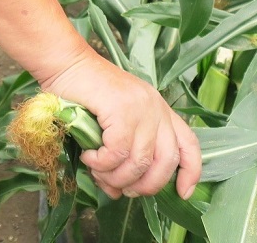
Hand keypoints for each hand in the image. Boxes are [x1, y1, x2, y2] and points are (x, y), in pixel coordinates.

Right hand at [42, 53, 200, 199]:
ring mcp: (141, 107)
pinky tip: (88, 156)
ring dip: (116, 177)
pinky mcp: (122, 108)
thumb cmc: (84, 93)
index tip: (182, 193)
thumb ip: (120, 157)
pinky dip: (102, 163)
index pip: (189, 144)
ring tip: (97, 171)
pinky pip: (118, 152)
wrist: (65, 62)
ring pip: (140, 161)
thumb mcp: (111, 125)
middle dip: (144, 185)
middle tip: (120, 188)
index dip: (190, 172)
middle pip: (166, 161)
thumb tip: (117, 193)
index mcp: (160, 110)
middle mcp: (157, 108)